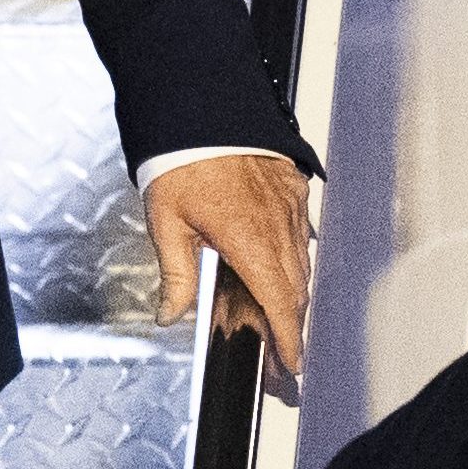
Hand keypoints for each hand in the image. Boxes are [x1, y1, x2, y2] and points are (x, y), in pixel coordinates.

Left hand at [147, 154, 314, 383]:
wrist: (201, 104)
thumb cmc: (182, 159)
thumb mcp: (166, 222)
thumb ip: (174, 275)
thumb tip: (170, 313)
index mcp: (249, 240)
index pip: (279, 303)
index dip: (288, 339)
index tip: (291, 364)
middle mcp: (278, 225)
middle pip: (295, 289)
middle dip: (291, 325)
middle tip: (280, 351)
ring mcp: (290, 204)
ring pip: (301, 261)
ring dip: (292, 292)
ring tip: (276, 313)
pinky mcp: (293, 185)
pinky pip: (301, 231)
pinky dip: (294, 254)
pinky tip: (278, 262)